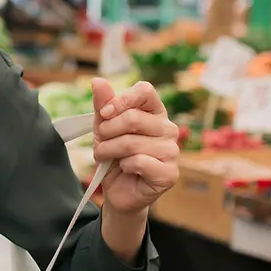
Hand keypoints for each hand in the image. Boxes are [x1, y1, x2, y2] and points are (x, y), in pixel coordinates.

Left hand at [91, 78, 179, 214]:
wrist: (118, 189)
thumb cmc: (114, 155)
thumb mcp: (104, 127)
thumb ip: (103, 105)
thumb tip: (97, 81)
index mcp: (155, 112)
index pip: (145, 91)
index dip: (121, 100)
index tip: (104, 113)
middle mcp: (168, 128)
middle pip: (133, 118)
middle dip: (107, 131)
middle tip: (102, 141)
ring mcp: (172, 151)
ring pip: (132, 142)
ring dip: (109, 151)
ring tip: (107, 157)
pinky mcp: (169, 173)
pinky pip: (138, 162)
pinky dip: (124, 166)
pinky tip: (127, 169)